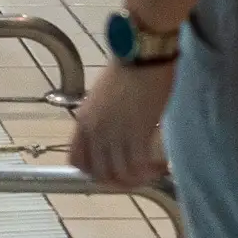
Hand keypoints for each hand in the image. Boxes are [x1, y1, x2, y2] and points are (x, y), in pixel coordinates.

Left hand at [67, 60, 176, 189]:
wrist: (142, 55)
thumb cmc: (127, 71)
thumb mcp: (103, 99)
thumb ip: (102, 121)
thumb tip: (112, 138)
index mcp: (83, 121)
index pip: (77, 161)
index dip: (92, 172)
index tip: (110, 171)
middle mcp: (94, 131)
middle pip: (98, 174)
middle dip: (117, 181)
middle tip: (136, 176)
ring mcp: (114, 133)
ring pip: (118, 175)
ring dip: (136, 179)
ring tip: (151, 172)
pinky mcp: (136, 132)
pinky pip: (138, 166)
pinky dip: (149, 172)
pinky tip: (160, 166)